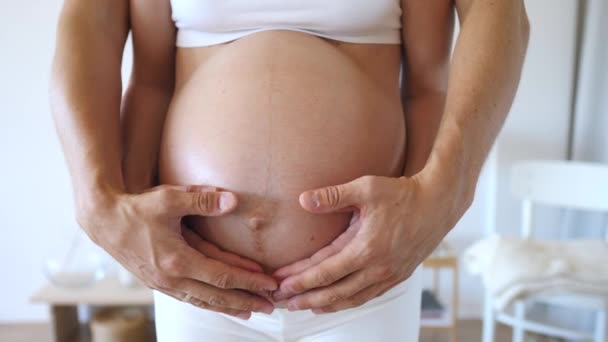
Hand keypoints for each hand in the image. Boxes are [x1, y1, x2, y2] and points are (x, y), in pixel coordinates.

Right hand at [77, 185, 276, 319]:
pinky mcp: (157, 283)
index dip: (249, 282)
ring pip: (202, 302)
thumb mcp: (170, 198)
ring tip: (250, 312)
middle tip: (271, 307)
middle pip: (216, 296)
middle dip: (246, 302)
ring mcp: (163, 284)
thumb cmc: (137, 208)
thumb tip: (233, 200)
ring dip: (228, 308)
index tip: (271, 284)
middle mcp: (171, 278)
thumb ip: (203, 200)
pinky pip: (188, 299)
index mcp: (177, 260)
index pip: (222, 276)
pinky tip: (217, 304)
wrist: (103, 220)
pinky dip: (208, 304)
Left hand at [271, 174, 469, 312]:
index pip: (325, 272)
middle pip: (334, 292)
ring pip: (351, 299)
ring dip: (325, 305)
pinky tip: (335, 301)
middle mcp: (378, 268)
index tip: (281, 284)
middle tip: (283, 302)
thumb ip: (333, 196)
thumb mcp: (366, 188)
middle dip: (306, 299)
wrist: (439, 204)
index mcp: (367, 249)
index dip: (300, 280)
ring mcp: (389, 275)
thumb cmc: (403, 194)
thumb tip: (303, 200)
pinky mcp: (398, 276)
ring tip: (304, 306)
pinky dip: (347, 301)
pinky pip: (367, 296)